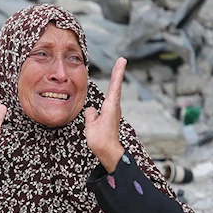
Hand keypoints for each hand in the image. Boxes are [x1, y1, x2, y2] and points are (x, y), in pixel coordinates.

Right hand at [84, 57, 127, 172]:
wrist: (108, 152)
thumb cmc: (100, 140)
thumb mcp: (92, 126)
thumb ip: (91, 115)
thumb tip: (92, 110)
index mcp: (110, 107)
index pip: (114, 86)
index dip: (117, 73)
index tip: (122, 61)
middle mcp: (114, 107)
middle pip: (116, 86)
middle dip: (118, 73)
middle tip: (122, 60)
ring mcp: (113, 112)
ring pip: (114, 93)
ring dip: (115, 81)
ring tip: (118, 69)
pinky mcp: (111, 117)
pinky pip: (110, 101)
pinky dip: (111, 92)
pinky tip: (110, 91)